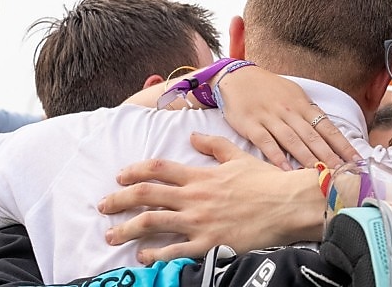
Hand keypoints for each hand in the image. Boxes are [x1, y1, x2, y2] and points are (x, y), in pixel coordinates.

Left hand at [98, 134, 324, 263]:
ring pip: (152, 223)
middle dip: (118, 201)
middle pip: (145, 195)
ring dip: (127, 230)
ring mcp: (199, 221)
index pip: (157, 168)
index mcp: (200, 175)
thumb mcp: (238, 156)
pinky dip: (155, 255)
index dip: (133, 171)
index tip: (119, 177)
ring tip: (111, 236)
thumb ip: (213, 145)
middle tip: (102, 207)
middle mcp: (194, 197)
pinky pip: (175, 251)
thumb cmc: (267, 181)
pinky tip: (143, 257)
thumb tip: (192, 135)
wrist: (288, 203)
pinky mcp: (209, 243)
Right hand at [219, 66, 360, 169]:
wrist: (238, 77)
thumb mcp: (294, 95)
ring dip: (308, 159)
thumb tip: (329, 133)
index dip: (343, 145)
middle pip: (313, 137)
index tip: (356, 160)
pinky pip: (266, 142)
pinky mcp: (251, 125)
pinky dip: (276, 156)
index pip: (328, 128)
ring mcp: (270, 118)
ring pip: (293, 141)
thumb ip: (309, 114)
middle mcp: (290, 112)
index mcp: (303, 105)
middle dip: (330, 156)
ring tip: (320, 174)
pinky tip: (286, 170)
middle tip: (343, 173)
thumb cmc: (269, 89)